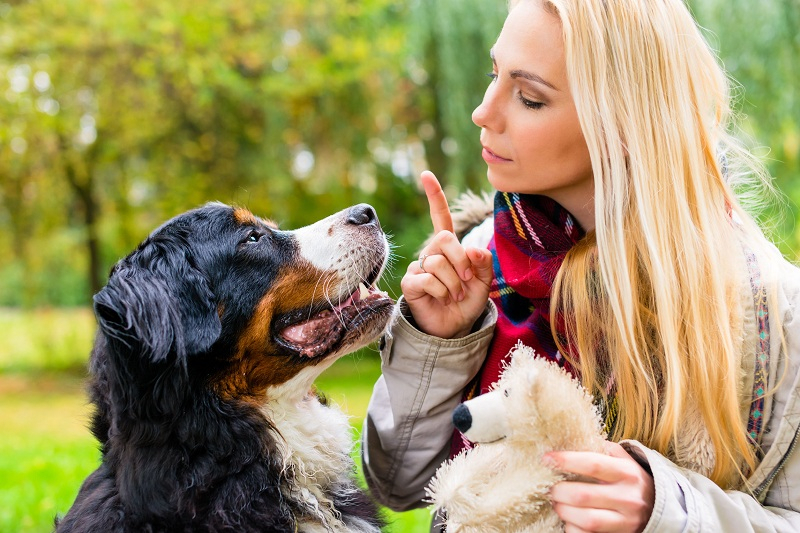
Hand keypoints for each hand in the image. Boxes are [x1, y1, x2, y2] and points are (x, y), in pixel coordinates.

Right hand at [400, 171, 492, 337]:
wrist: (453, 328)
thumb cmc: (466, 302)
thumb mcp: (483, 282)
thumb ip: (483, 264)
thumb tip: (475, 250)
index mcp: (449, 248)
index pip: (441, 218)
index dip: (434, 197)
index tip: (426, 175)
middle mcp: (431, 253)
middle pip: (444, 238)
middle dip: (460, 260)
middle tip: (466, 280)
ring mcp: (419, 267)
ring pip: (437, 262)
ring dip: (453, 283)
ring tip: (454, 296)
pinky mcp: (410, 283)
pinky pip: (427, 279)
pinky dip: (441, 292)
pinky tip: (441, 299)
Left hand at [545, 441, 654, 532]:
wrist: (658, 508)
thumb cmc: (631, 479)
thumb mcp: (623, 459)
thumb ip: (601, 449)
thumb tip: (569, 439)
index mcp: (627, 473)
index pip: (592, 464)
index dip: (566, 461)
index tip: (546, 459)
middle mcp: (628, 498)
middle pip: (583, 495)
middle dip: (559, 491)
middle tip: (550, 487)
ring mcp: (626, 521)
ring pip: (586, 519)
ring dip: (563, 511)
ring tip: (557, 503)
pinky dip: (572, 527)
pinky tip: (570, 518)